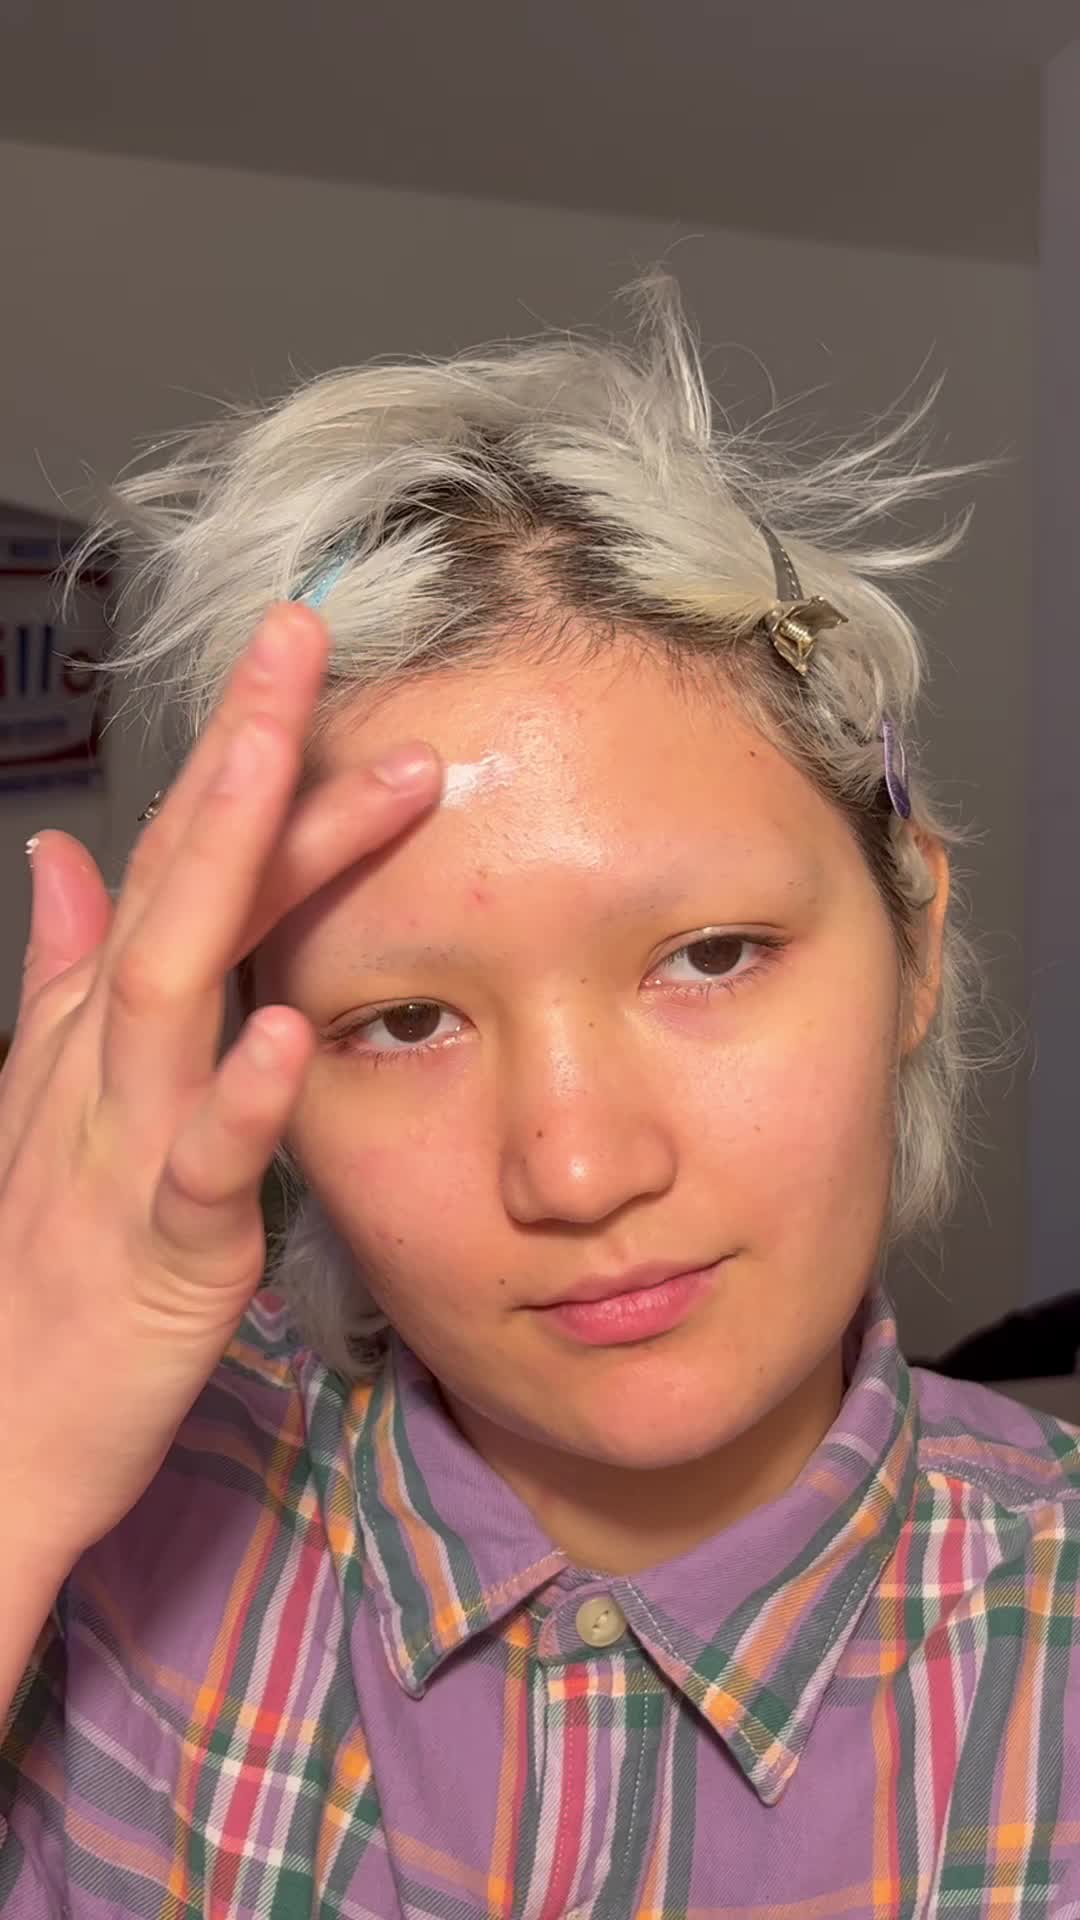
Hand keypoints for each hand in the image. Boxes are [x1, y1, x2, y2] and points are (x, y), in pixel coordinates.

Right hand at [0, 605, 440, 1568]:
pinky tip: (287, 1028)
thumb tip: (68, 858)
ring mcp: (125, 1148)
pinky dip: (237, 1097)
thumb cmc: (45, 1268)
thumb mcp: (58, 1104)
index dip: (230, 759)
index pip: (176, 867)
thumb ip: (69, 979)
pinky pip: (201, 1169)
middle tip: (300, 639)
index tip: (293, 657)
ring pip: (177, 989)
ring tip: (288, 763)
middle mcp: (107, 1063)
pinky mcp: (157, 1252)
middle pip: (177, 889)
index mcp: (103, 1029)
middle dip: (235, 759)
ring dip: (234, 871)